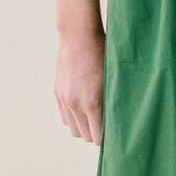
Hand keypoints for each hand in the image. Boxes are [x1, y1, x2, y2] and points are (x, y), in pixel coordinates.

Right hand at [55, 27, 104, 143]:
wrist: (79, 36)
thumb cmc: (104, 55)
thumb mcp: (113, 79)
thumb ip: (113, 102)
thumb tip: (118, 122)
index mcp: (92, 102)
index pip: (97, 137)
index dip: (107, 138)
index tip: (115, 135)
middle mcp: (75, 104)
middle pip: (85, 136)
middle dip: (96, 135)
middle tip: (107, 128)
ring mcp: (64, 99)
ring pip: (73, 129)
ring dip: (84, 128)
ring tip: (95, 120)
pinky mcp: (57, 93)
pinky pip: (65, 118)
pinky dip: (74, 119)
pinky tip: (83, 111)